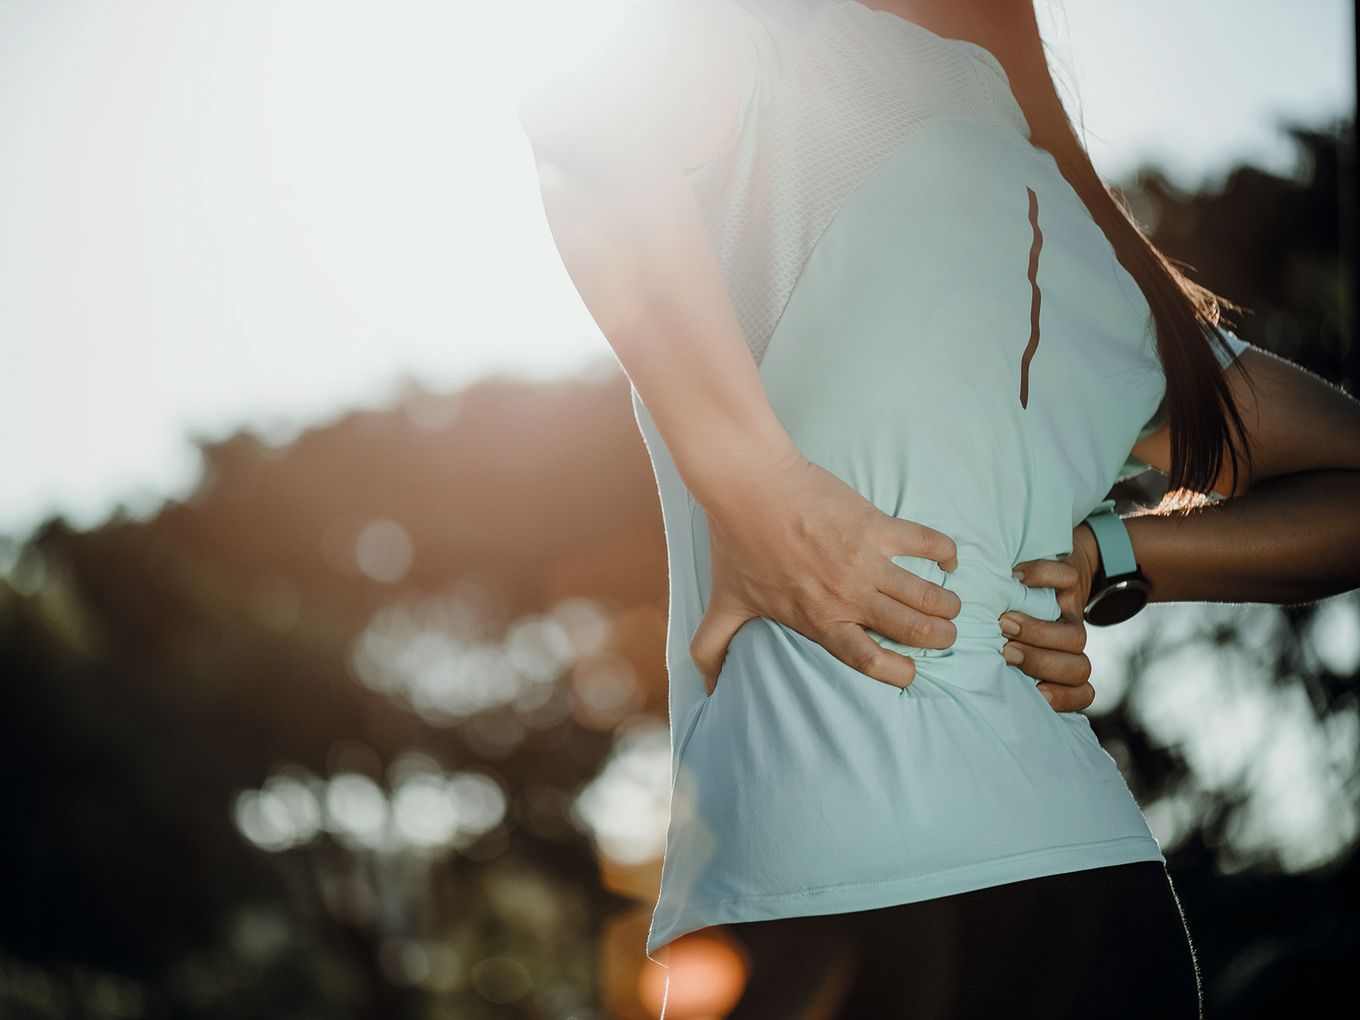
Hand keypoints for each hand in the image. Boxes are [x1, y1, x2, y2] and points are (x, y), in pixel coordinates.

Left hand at [689, 450, 961, 695]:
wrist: (748, 485)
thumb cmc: (736, 543)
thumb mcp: (724, 603)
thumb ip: (713, 648)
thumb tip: (703, 688)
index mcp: (818, 621)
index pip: (869, 662)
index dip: (897, 672)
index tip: (909, 671)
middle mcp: (847, 597)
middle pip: (912, 631)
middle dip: (937, 639)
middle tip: (943, 636)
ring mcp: (866, 561)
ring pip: (926, 595)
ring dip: (947, 606)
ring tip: (952, 608)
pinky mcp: (877, 526)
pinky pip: (927, 542)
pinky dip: (946, 552)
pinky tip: (949, 558)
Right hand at [999, 523, 1101, 711]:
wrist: (1055, 559)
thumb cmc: (1012, 614)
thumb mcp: (1007, 644)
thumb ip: (998, 665)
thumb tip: (971, 681)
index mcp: (1060, 664)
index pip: (1081, 692)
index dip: (1065, 698)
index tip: (1037, 693)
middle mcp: (1069, 642)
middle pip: (1077, 668)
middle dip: (1039, 663)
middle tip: (1006, 652)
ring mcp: (1071, 612)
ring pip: (1075, 636)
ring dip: (1038, 631)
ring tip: (1005, 622)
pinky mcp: (1070, 577)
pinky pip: (1066, 579)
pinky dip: (1040, 578)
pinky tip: (1014, 580)